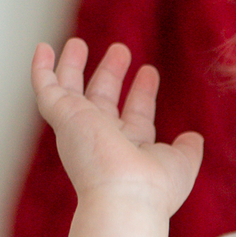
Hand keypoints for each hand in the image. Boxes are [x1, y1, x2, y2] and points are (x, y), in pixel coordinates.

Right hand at [31, 38, 202, 214]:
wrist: (123, 194)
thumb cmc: (154, 186)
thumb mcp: (180, 163)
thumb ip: (188, 149)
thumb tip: (194, 137)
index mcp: (130, 149)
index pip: (135, 116)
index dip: (142, 93)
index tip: (149, 72)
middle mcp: (102, 138)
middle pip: (104, 100)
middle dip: (112, 74)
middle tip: (121, 50)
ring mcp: (80, 127)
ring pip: (71, 91)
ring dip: (75, 66)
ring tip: (79, 42)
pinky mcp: (63, 115)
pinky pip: (45, 89)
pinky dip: (42, 69)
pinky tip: (43, 48)